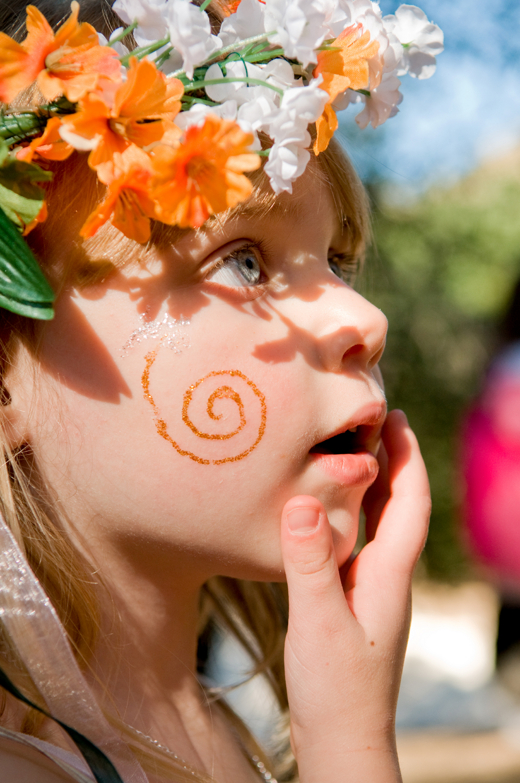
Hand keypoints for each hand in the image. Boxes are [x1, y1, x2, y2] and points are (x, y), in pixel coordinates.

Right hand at [280, 410, 430, 782]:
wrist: (342, 742)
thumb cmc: (335, 690)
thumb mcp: (317, 622)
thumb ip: (308, 563)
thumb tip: (302, 499)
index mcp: (390, 575)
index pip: (409, 502)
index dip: (406, 457)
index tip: (393, 418)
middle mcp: (388, 578)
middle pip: (399, 507)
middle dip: (392, 462)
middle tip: (371, 422)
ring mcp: (373, 592)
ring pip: (379, 525)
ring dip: (372, 486)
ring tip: (351, 454)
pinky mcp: (354, 604)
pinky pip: (358, 545)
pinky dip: (350, 516)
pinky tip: (326, 514)